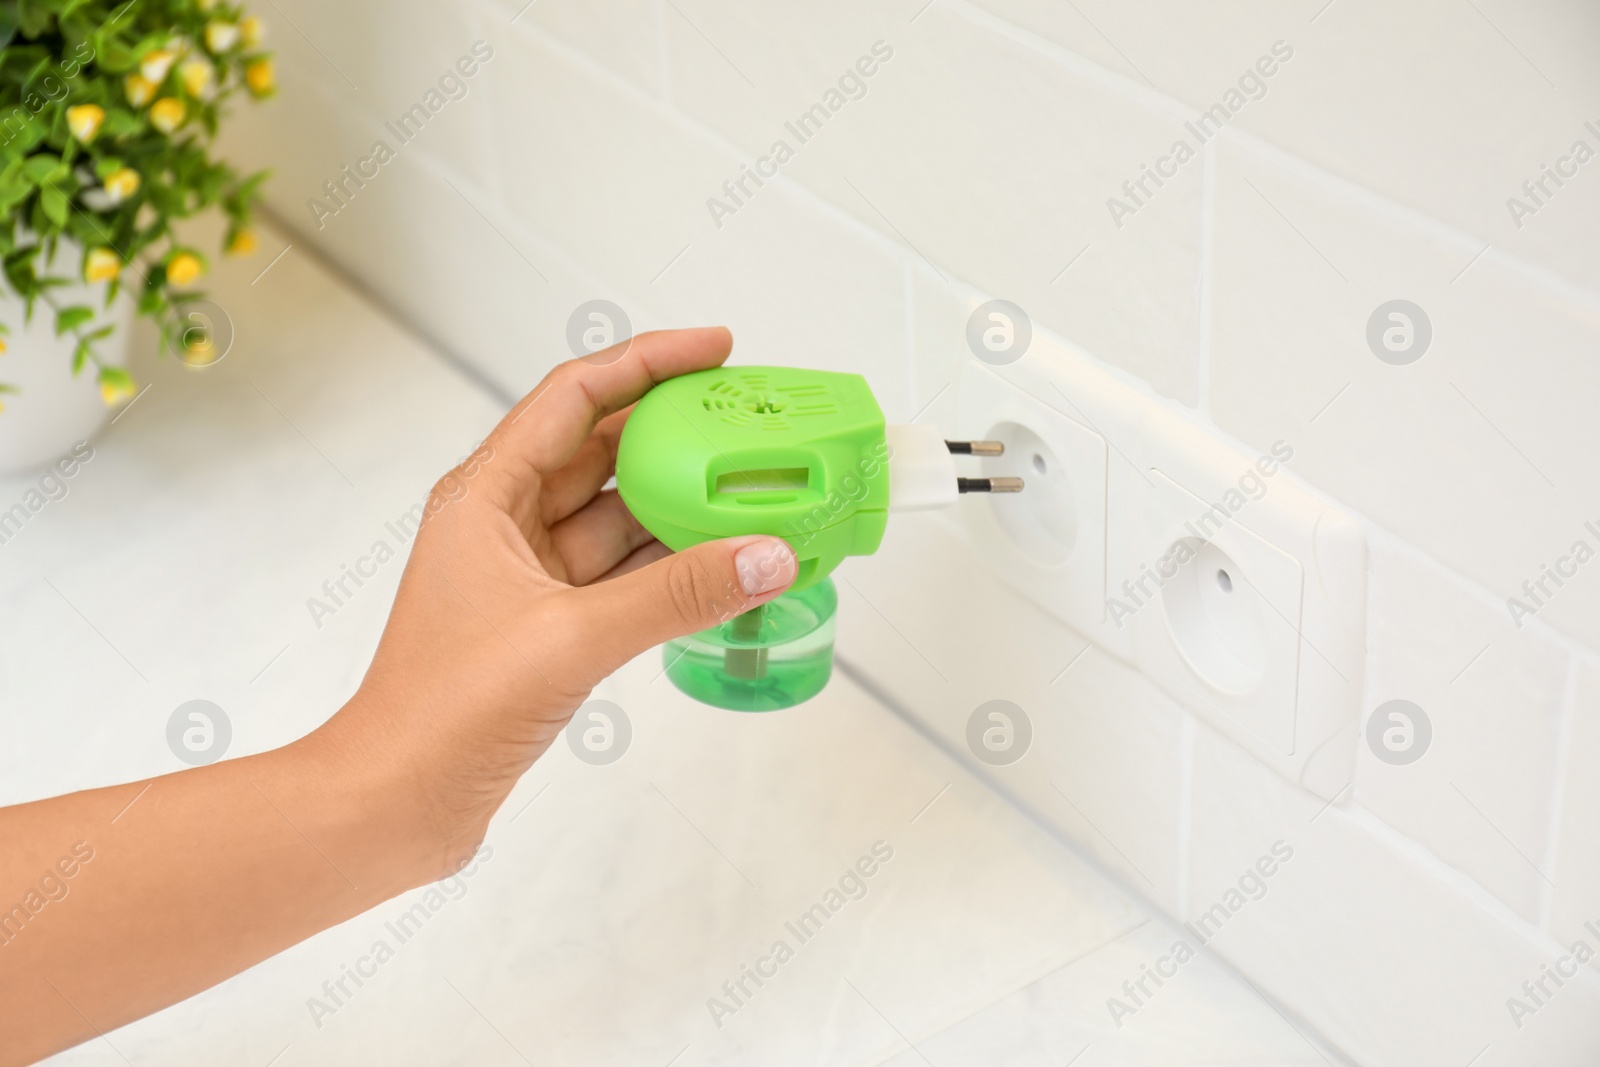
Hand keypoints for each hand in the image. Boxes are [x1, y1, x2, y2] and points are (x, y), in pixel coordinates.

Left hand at [312, 326, 798, 875]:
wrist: (395, 803)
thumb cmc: (441, 712)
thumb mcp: (570, 638)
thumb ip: (674, 596)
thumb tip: (764, 555)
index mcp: (485, 495)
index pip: (575, 397)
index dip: (646, 362)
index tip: (715, 349)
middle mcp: (505, 524)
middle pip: (602, 449)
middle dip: (675, 430)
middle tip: (749, 418)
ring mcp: (529, 576)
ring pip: (619, 516)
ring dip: (681, 504)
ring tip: (753, 486)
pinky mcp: (549, 625)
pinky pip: (625, 575)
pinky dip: (672, 567)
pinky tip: (724, 565)